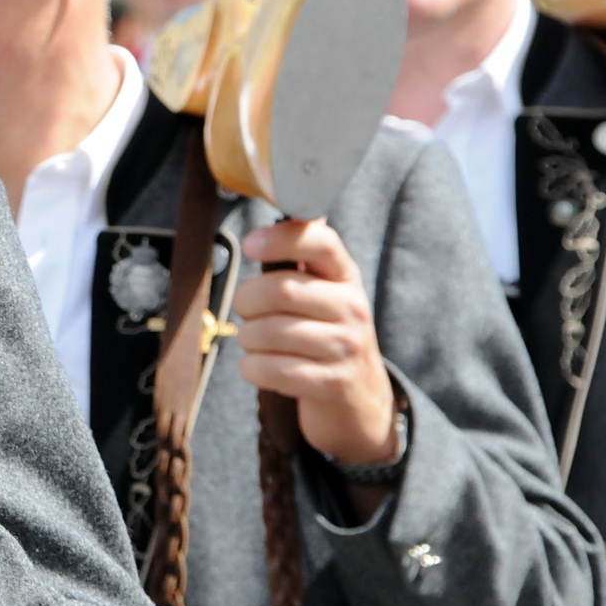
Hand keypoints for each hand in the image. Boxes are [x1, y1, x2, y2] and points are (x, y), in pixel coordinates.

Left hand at [236, 219, 399, 469]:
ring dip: (247, 339)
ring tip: (256, 342)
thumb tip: (272, 206)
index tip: (250, 245)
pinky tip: (259, 367)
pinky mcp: (332, 384)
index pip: (320, 242)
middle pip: (280, 290)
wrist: (359, 399)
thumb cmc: (323, 334)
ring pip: (268, 332)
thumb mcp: (321, 292)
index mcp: (344, 276)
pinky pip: (271, 370)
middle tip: (246, 311)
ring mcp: (345, 347)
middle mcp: (351, 308)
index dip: (281, 239)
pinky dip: (252, 369)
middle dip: (246, 301)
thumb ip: (296, 259)